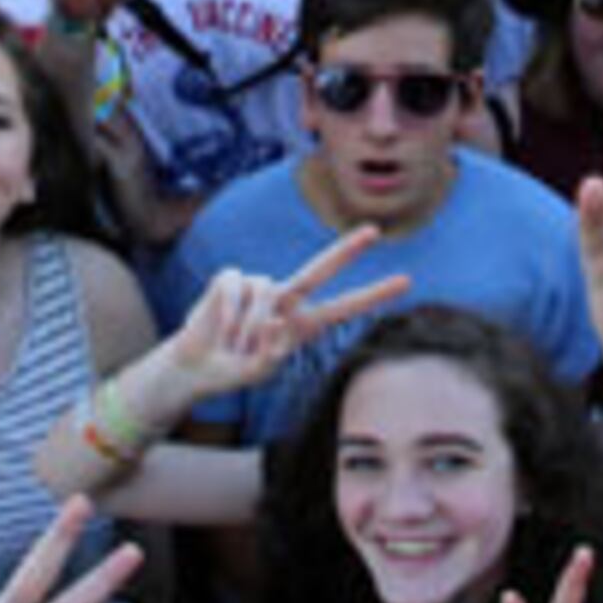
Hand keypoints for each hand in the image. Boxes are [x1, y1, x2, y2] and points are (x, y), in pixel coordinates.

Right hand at [145, 226, 412, 411]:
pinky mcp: (230, 279)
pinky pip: (236, 289)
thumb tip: (277, 321)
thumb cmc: (234, 369)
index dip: (373, 296)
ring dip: (246, 327)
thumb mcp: (260, 371)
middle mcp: (285, 299)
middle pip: (319, 270)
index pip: (343, 307)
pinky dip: (228, 314)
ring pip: (264, 293)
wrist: (196, 367)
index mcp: (301, 324)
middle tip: (375, 231)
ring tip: (235, 346)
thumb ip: (273, 352)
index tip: (406, 281)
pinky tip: (221, 328)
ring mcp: (258, 286)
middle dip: (347, 251)